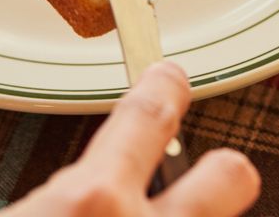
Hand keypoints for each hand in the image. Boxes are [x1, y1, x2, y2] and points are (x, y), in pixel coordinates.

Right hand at [0, 62, 259, 215]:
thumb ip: (50, 200)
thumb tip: (56, 197)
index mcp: (91, 203)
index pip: (145, 117)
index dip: (163, 89)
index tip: (169, 75)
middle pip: (228, 177)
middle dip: (228, 169)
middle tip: (225, 167)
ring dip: (202, 214)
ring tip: (188, 209)